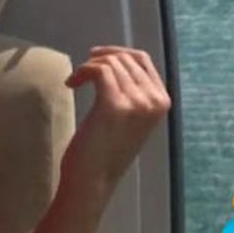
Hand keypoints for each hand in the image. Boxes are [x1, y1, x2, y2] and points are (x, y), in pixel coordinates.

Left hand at [61, 46, 171, 195]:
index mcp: (162, 102)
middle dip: (99, 58)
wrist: (92, 180)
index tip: (94, 57)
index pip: (142, 59)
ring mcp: (138, 103)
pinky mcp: (115, 105)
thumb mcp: (128, 117)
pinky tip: (71, 84)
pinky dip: (82, 71)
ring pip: (110, 63)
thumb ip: (132, 92)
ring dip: (87, 67)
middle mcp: (155, 101)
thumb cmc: (104, 151)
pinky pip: (98, 70)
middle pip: (125, 58)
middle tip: (81, 72)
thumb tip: (117, 60)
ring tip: (75, 81)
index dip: (116, 52)